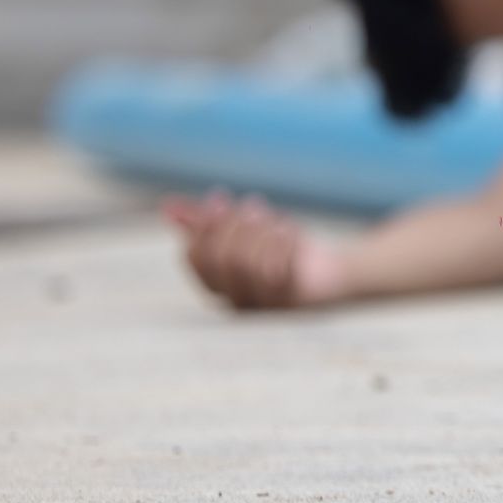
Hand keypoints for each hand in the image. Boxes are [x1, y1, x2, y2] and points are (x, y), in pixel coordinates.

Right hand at [163, 192, 347, 309]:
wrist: (336, 273)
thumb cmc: (284, 252)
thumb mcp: (243, 232)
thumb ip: (205, 223)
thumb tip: (166, 205)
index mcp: (220, 287)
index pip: (195, 257)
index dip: (207, 224)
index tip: (223, 198)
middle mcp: (238, 301)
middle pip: (222, 259)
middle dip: (237, 224)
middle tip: (256, 205)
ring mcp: (265, 304)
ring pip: (249, 263)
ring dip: (263, 231)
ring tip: (277, 220)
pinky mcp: (295, 298)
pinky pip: (281, 270)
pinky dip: (285, 242)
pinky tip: (291, 230)